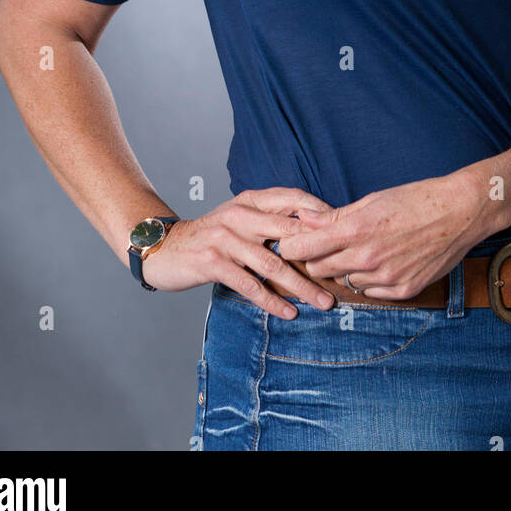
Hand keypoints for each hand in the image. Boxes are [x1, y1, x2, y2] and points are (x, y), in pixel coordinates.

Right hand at [140, 188, 338, 317]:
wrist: (165, 248)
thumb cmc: (212, 236)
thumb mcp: (239, 218)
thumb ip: (269, 219)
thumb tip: (314, 229)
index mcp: (250, 200)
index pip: (292, 198)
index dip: (320, 212)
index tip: (345, 231)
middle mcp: (240, 215)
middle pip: (290, 232)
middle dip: (320, 254)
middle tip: (345, 273)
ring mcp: (226, 238)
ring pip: (273, 264)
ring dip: (302, 285)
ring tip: (324, 302)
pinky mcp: (214, 262)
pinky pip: (249, 284)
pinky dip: (271, 300)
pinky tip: (289, 312)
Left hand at [275, 172, 488, 299]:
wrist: (460, 212)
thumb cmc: (416, 199)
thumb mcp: (372, 200)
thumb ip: (335, 216)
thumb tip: (303, 219)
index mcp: (357, 230)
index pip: (304, 249)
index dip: (292, 247)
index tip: (291, 243)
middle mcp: (368, 258)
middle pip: (319, 270)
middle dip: (317, 259)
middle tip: (326, 246)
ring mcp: (387, 278)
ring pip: (345, 282)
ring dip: (345, 269)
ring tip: (361, 251)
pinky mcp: (404, 290)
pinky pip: (371, 292)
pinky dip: (369, 280)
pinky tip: (381, 262)